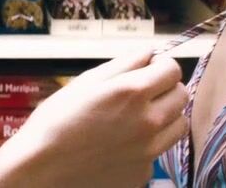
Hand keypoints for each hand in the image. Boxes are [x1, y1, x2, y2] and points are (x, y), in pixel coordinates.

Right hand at [0, 52, 187, 187]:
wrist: (44, 169)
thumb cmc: (56, 122)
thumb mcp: (85, 82)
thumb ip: (123, 64)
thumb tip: (148, 52)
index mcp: (133, 93)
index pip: (173, 69)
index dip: (161, 65)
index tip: (149, 68)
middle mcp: (149, 122)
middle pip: (181, 96)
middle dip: (166, 88)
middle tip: (143, 91)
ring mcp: (150, 151)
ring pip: (178, 124)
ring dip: (166, 115)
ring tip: (138, 117)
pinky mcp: (144, 172)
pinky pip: (159, 150)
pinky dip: (149, 143)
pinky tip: (122, 143)